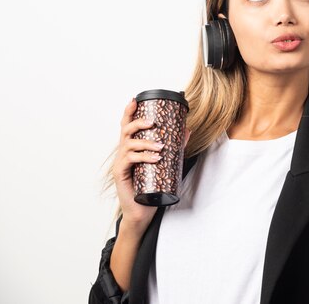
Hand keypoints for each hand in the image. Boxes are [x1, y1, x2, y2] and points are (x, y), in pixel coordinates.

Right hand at [111, 98, 190, 232]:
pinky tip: (155, 158)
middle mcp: (124, 152)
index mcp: (132, 147)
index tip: (135, 99)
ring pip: (129, 144)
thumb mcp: (165, 163)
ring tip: (161, 146)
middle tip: (154, 123)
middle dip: (138, 122)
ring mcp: (121, 163)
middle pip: (126, 130)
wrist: (143, 210)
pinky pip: (131, 160)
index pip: (127, 126)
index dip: (129, 111)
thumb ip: (175, 146)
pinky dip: (144, 157)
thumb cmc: (152, 186)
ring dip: (146, 142)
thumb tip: (187, 130)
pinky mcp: (121, 174)